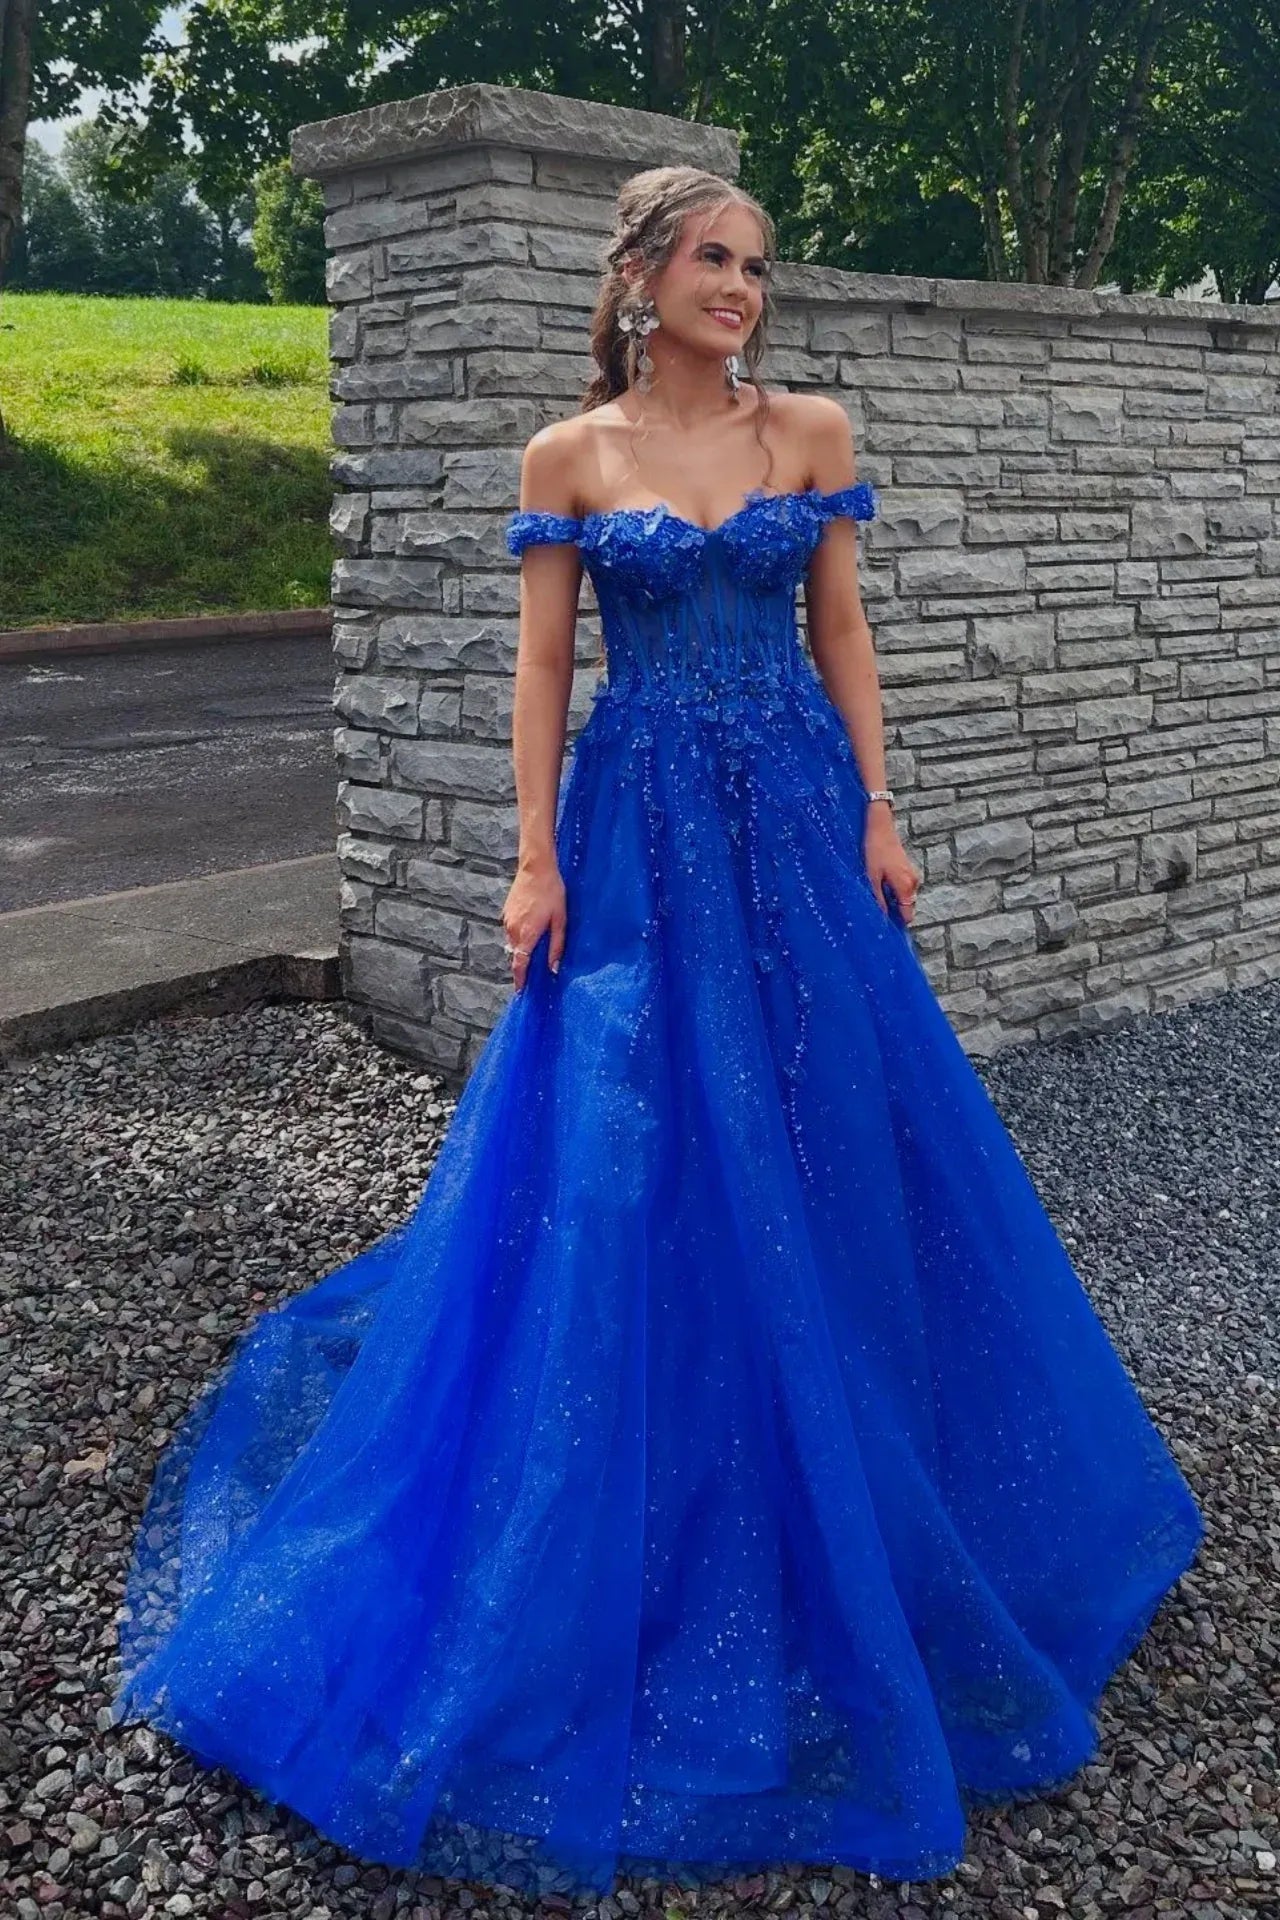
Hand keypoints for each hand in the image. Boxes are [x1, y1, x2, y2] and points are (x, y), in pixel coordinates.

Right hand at [502, 855, 566, 989]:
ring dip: (522, 949)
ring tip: (536, 945)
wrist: (536, 868)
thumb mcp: (560, 920)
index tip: (520, 992)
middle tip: (534, 972)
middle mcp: (513, 930)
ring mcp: (507, 921)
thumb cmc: (552, 892)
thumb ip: (557, 946)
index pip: (519, 965)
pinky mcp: (506, 913)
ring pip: (513, 943)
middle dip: (523, 965)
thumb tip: (554, 968)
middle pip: (515, 955)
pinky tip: (532, 928)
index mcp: (527, 934)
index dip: (519, 980)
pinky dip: (519, 936)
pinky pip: (511, 931)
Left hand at [864, 804, 921, 926]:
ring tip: (875, 892)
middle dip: (893, 910)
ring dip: (891, 899)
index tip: (882, 925)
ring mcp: (912, 875)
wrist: (880, 826)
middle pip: (906, 907)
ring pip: (904, 896)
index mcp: (905, 886)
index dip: (895, 922)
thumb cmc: (874, 850)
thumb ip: (878, 899)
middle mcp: (913, 882)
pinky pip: (902, 887)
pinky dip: (892, 889)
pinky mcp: (907, 869)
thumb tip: (881, 918)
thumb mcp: (871, 877)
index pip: (908, 916)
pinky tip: (879, 882)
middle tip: (875, 907)